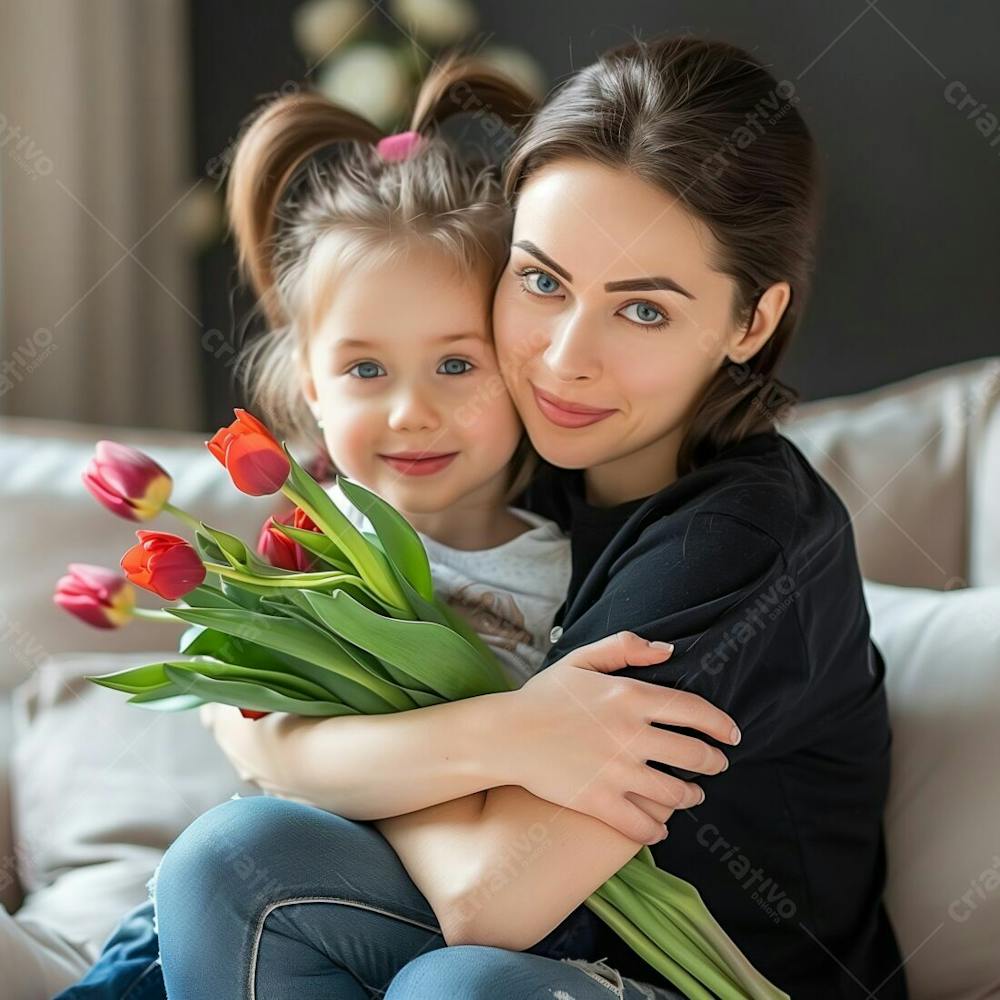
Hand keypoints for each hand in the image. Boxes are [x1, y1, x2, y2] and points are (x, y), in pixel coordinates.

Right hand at [507, 631, 739, 844]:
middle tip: (716, 765)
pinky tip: (660, 828)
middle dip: (713, 762)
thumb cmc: (544, 696)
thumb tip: (668, 650)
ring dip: (691, 795)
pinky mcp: (600, 801)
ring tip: (692, 794)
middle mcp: (631, 735)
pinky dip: (658, 830)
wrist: (507, 734)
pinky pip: (642, 825)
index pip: (694, 711)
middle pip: (694, 755)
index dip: (721, 725)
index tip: (731, 734)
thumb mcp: (582, 659)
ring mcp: (617, 771)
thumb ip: (626, 648)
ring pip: (675, 793)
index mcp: (630, 696)